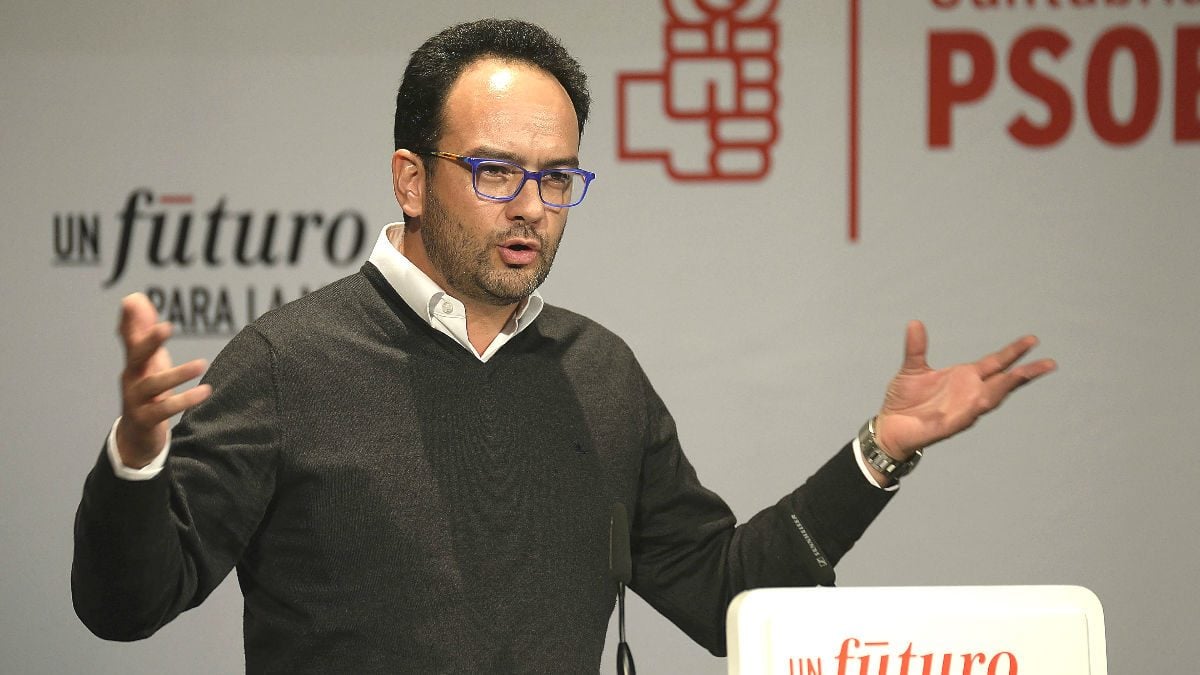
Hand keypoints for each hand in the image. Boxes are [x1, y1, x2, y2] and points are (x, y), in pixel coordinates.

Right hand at [114, 293, 211, 468]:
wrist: (135, 435)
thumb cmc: (146, 391)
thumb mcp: (147, 361)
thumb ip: (144, 331)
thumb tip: (137, 298)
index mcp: (134, 362)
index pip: (129, 337)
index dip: (130, 319)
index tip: (132, 300)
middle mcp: (131, 377)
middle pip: (136, 356)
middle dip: (150, 341)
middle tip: (166, 326)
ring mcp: (136, 399)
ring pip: (154, 384)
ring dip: (177, 374)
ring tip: (202, 364)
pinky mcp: (145, 419)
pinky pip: (165, 409)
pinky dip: (185, 400)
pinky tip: (206, 392)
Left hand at [873, 320, 1055, 458]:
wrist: (890, 426)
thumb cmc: (905, 400)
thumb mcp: (912, 368)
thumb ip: (916, 347)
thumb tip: (914, 322)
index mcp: (965, 378)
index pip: (996, 363)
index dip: (1013, 352)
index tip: (1033, 340)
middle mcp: (969, 393)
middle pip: (1004, 382)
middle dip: (1025, 373)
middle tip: (1049, 363)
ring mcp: (963, 410)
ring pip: (991, 399)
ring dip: (1006, 388)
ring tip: (1023, 375)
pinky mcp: (950, 425)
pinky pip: (967, 416)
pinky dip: (976, 408)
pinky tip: (984, 399)